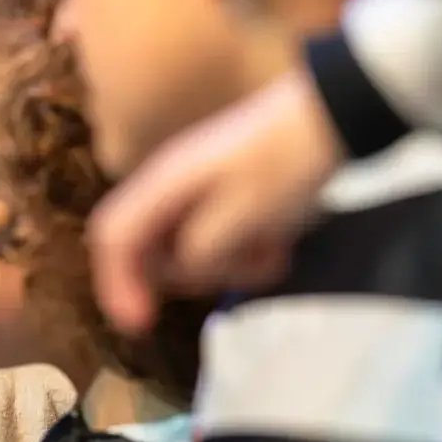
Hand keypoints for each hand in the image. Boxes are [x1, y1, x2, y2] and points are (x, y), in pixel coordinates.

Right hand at [89, 65, 343, 333]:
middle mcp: (167, 188)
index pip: (113, 237)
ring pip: (184, 251)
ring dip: (224, 265)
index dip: (116, 283)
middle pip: (148, 251)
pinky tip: (277, 243)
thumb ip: (202, 251)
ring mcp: (193, 194)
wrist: (328, 117)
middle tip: (240, 270)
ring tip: (271, 252)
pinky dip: (242, 253)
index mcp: (162, 185)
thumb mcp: (245, 215)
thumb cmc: (283, 166)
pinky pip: (213, 241)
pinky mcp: (220, 200)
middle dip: (190, 274)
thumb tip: (183, 269)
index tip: (143, 324)